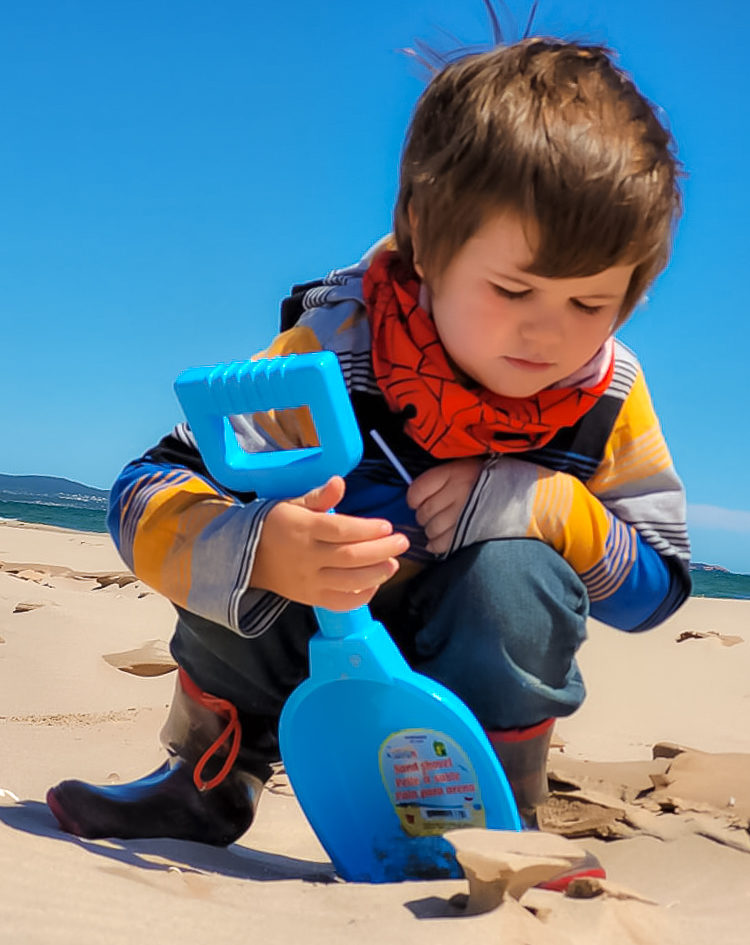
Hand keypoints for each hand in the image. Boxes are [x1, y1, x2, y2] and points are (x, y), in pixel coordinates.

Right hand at [251, 476, 409, 610]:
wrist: (248, 558)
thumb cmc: (275, 525)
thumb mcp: (292, 504)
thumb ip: (319, 496)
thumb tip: (339, 482)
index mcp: (302, 529)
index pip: (340, 530)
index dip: (366, 529)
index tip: (387, 526)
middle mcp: (306, 557)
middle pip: (350, 556)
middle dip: (381, 550)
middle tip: (402, 542)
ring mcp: (309, 581)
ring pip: (348, 581)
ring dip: (377, 573)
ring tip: (393, 563)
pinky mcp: (311, 598)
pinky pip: (340, 602)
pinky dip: (361, 596)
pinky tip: (375, 583)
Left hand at [406, 459, 482, 553]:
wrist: (520, 494)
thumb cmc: (488, 480)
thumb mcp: (464, 467)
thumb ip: (441, 480)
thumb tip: (416, 499)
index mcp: (455, 472)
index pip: (419, 489)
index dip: (413, 499)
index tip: (416, 502)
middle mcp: (459, 491)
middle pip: (425, 511)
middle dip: (423, 517)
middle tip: (430, 516)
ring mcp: (465, 513)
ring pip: (433, 528)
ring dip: (431, 531)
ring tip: (438, 527)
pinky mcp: (472, 531)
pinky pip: (444, 543)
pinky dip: (436, 545)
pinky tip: (436, 543)